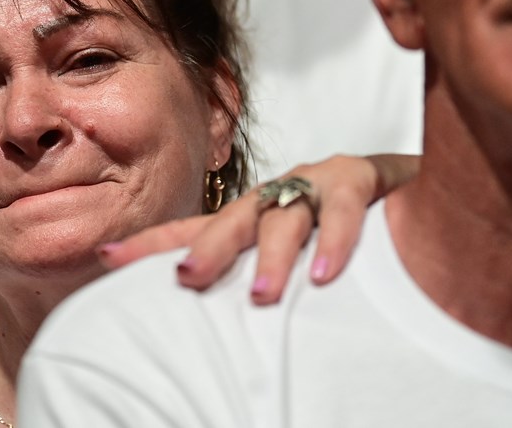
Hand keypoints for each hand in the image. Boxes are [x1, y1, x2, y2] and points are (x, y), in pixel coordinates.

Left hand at [97, 153, 419, 304]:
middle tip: (187, 279)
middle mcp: (273, 196)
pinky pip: (343, 209)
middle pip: (231, 219)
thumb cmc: (334, 227)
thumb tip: (207, 333)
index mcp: (248, 215)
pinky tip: (324, 275)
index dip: (150, 243)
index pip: (191, 228)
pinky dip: (335, 242)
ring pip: (283, 217)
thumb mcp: (287, 255)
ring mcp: (312, 183)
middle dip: (207, 248)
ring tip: (261, 296)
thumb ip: (249, 280)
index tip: (105, 258)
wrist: (406, 188)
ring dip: (272, 257)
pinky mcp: (356, 179)